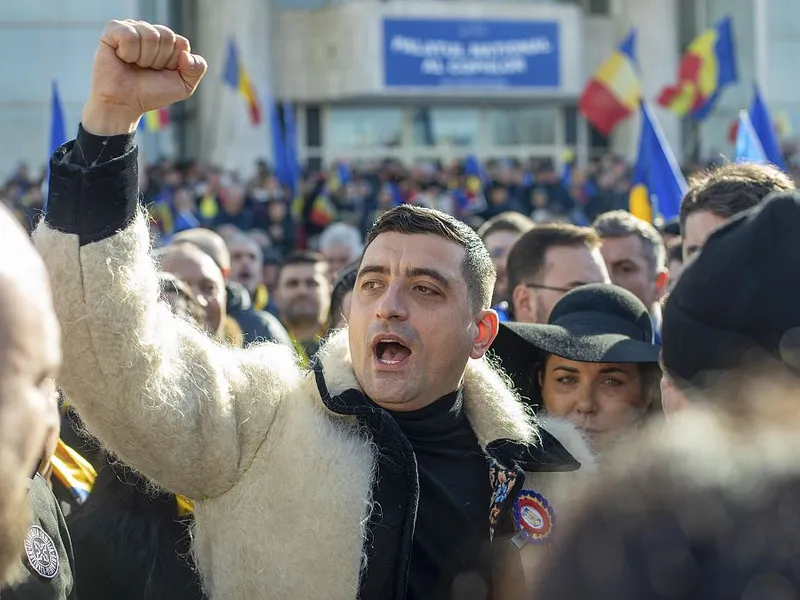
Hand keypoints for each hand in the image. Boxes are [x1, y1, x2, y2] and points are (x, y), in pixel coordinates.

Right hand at [83, 19, 206, 134]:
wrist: (125, 103)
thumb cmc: (152, 93)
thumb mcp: (184, 86)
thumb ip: (197, 68)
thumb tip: (186, 54)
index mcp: (169, 41)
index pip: (182, 43)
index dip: (173, 62)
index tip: (163, 72)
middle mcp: (151, 31)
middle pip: (167, 36)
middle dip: (159, 60)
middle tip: (147, 69)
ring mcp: (132, 28)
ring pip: (150, 36)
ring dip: (144, 58)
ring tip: (135, 65)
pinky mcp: (113, 29)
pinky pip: (129, 36)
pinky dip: (128, 53)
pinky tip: (123, 58)